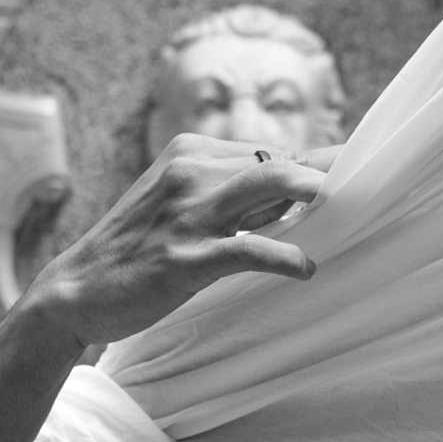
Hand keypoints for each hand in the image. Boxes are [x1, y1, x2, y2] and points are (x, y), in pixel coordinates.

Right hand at [22, 133, 327, 348]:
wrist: (75, 291)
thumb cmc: (136, 251)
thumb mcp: (179, 205)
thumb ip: (230, 194)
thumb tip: (297, 193)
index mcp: (188, 152)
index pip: (266, 150)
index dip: (313, 164)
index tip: (353, 172)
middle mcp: (188, 171)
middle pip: (275, 161)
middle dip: (323, 175)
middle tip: (368, 191)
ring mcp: (186, 213)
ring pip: (266, 184)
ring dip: (311, 191)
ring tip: (343, 207)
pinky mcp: (184, 257)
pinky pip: (248, 249)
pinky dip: (284, 258)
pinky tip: (305, 269)